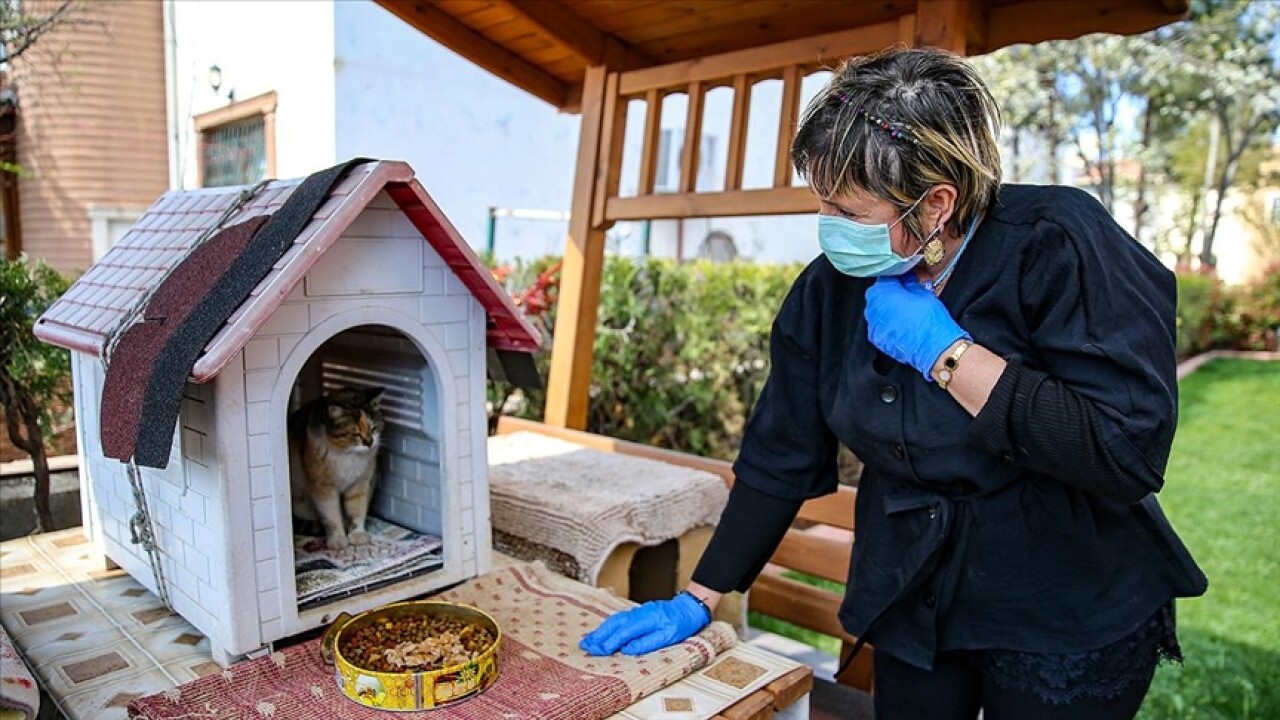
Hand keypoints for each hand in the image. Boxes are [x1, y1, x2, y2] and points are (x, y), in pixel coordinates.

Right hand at [579, 592, 710, 655]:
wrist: (689, 607)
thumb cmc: (682, 623)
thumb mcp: (669, 636)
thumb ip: (648, 642)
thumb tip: (628, 649)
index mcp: (647, 619)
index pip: (623, 632)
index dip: (610, 642)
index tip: (599, 651)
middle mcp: (639, 613)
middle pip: (614, 624)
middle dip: (599, 636)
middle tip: (586, 646)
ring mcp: (638, 611)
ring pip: (615, 620)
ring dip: (601, 630)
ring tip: (589, 640)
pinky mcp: (638, 612)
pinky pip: (619, 618)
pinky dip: (608, 625)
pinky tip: (602, 631)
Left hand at [864, 274, 968, 379]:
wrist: (934, 347)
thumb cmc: (929, 320)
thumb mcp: (922, 292)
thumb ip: (909, 282)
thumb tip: (907, 278)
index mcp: (881, 292)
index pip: (885, 278)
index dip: (897, 278)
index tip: (904, 280)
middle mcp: (872, 309)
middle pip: (878, 296)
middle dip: (891, 294)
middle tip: (906, 296)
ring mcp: (873, 326)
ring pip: (878, 312)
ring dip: (888, 310)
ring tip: (905, 312)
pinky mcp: (877, 339)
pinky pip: (880, 327)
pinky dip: (888, 324)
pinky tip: (902, 324)